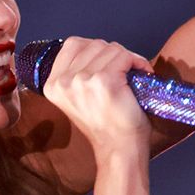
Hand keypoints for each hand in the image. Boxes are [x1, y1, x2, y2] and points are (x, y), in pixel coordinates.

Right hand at [39, 37, 153, 154]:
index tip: (109, 67)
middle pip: (94, 44)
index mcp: (52, 84)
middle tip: (125, 74)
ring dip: (127, 58)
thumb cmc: (107, 126)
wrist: (119, 150)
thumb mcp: (79, 97)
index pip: (73, 44)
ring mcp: (82, 80)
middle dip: (114, 55)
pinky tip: (142, 75)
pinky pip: (124, 56)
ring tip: (133, 76)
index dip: (97, 51)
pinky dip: (138, 62)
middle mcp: (64, 81)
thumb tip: (95, 48)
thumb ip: (76, 73)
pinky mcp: (105, 81)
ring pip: (111, 48)